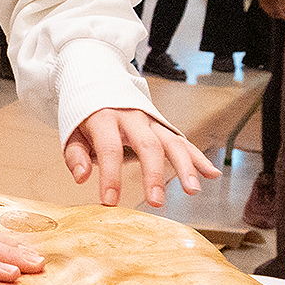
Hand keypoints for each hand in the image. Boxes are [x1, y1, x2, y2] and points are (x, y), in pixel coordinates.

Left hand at [63, 107, 218, 208]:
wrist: (100, 83)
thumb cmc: (85, 115)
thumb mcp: (72, 131)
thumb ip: (75, 155)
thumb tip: (81, 177)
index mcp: (105, 118)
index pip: (109, 149)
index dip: (110, 176)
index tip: (109, 201)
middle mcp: (133, 117)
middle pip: (148, 146)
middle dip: (153, 174)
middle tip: (156, 201)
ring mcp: (151, 121)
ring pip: (172, 142)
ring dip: (185, 166)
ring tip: (192, 190)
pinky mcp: (163, 126)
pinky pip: (183, 141)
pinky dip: (198, 158)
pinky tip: (212, 174)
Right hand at [255, 0, 284, 20]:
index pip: (279, 10)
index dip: (283, 15)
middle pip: (273, 11)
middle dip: (278, 15)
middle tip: (283, 17)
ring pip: (267, 9)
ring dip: (272, 13)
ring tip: (276, 15)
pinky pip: (262, 5)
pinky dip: (266, 9)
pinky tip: (269, 9)